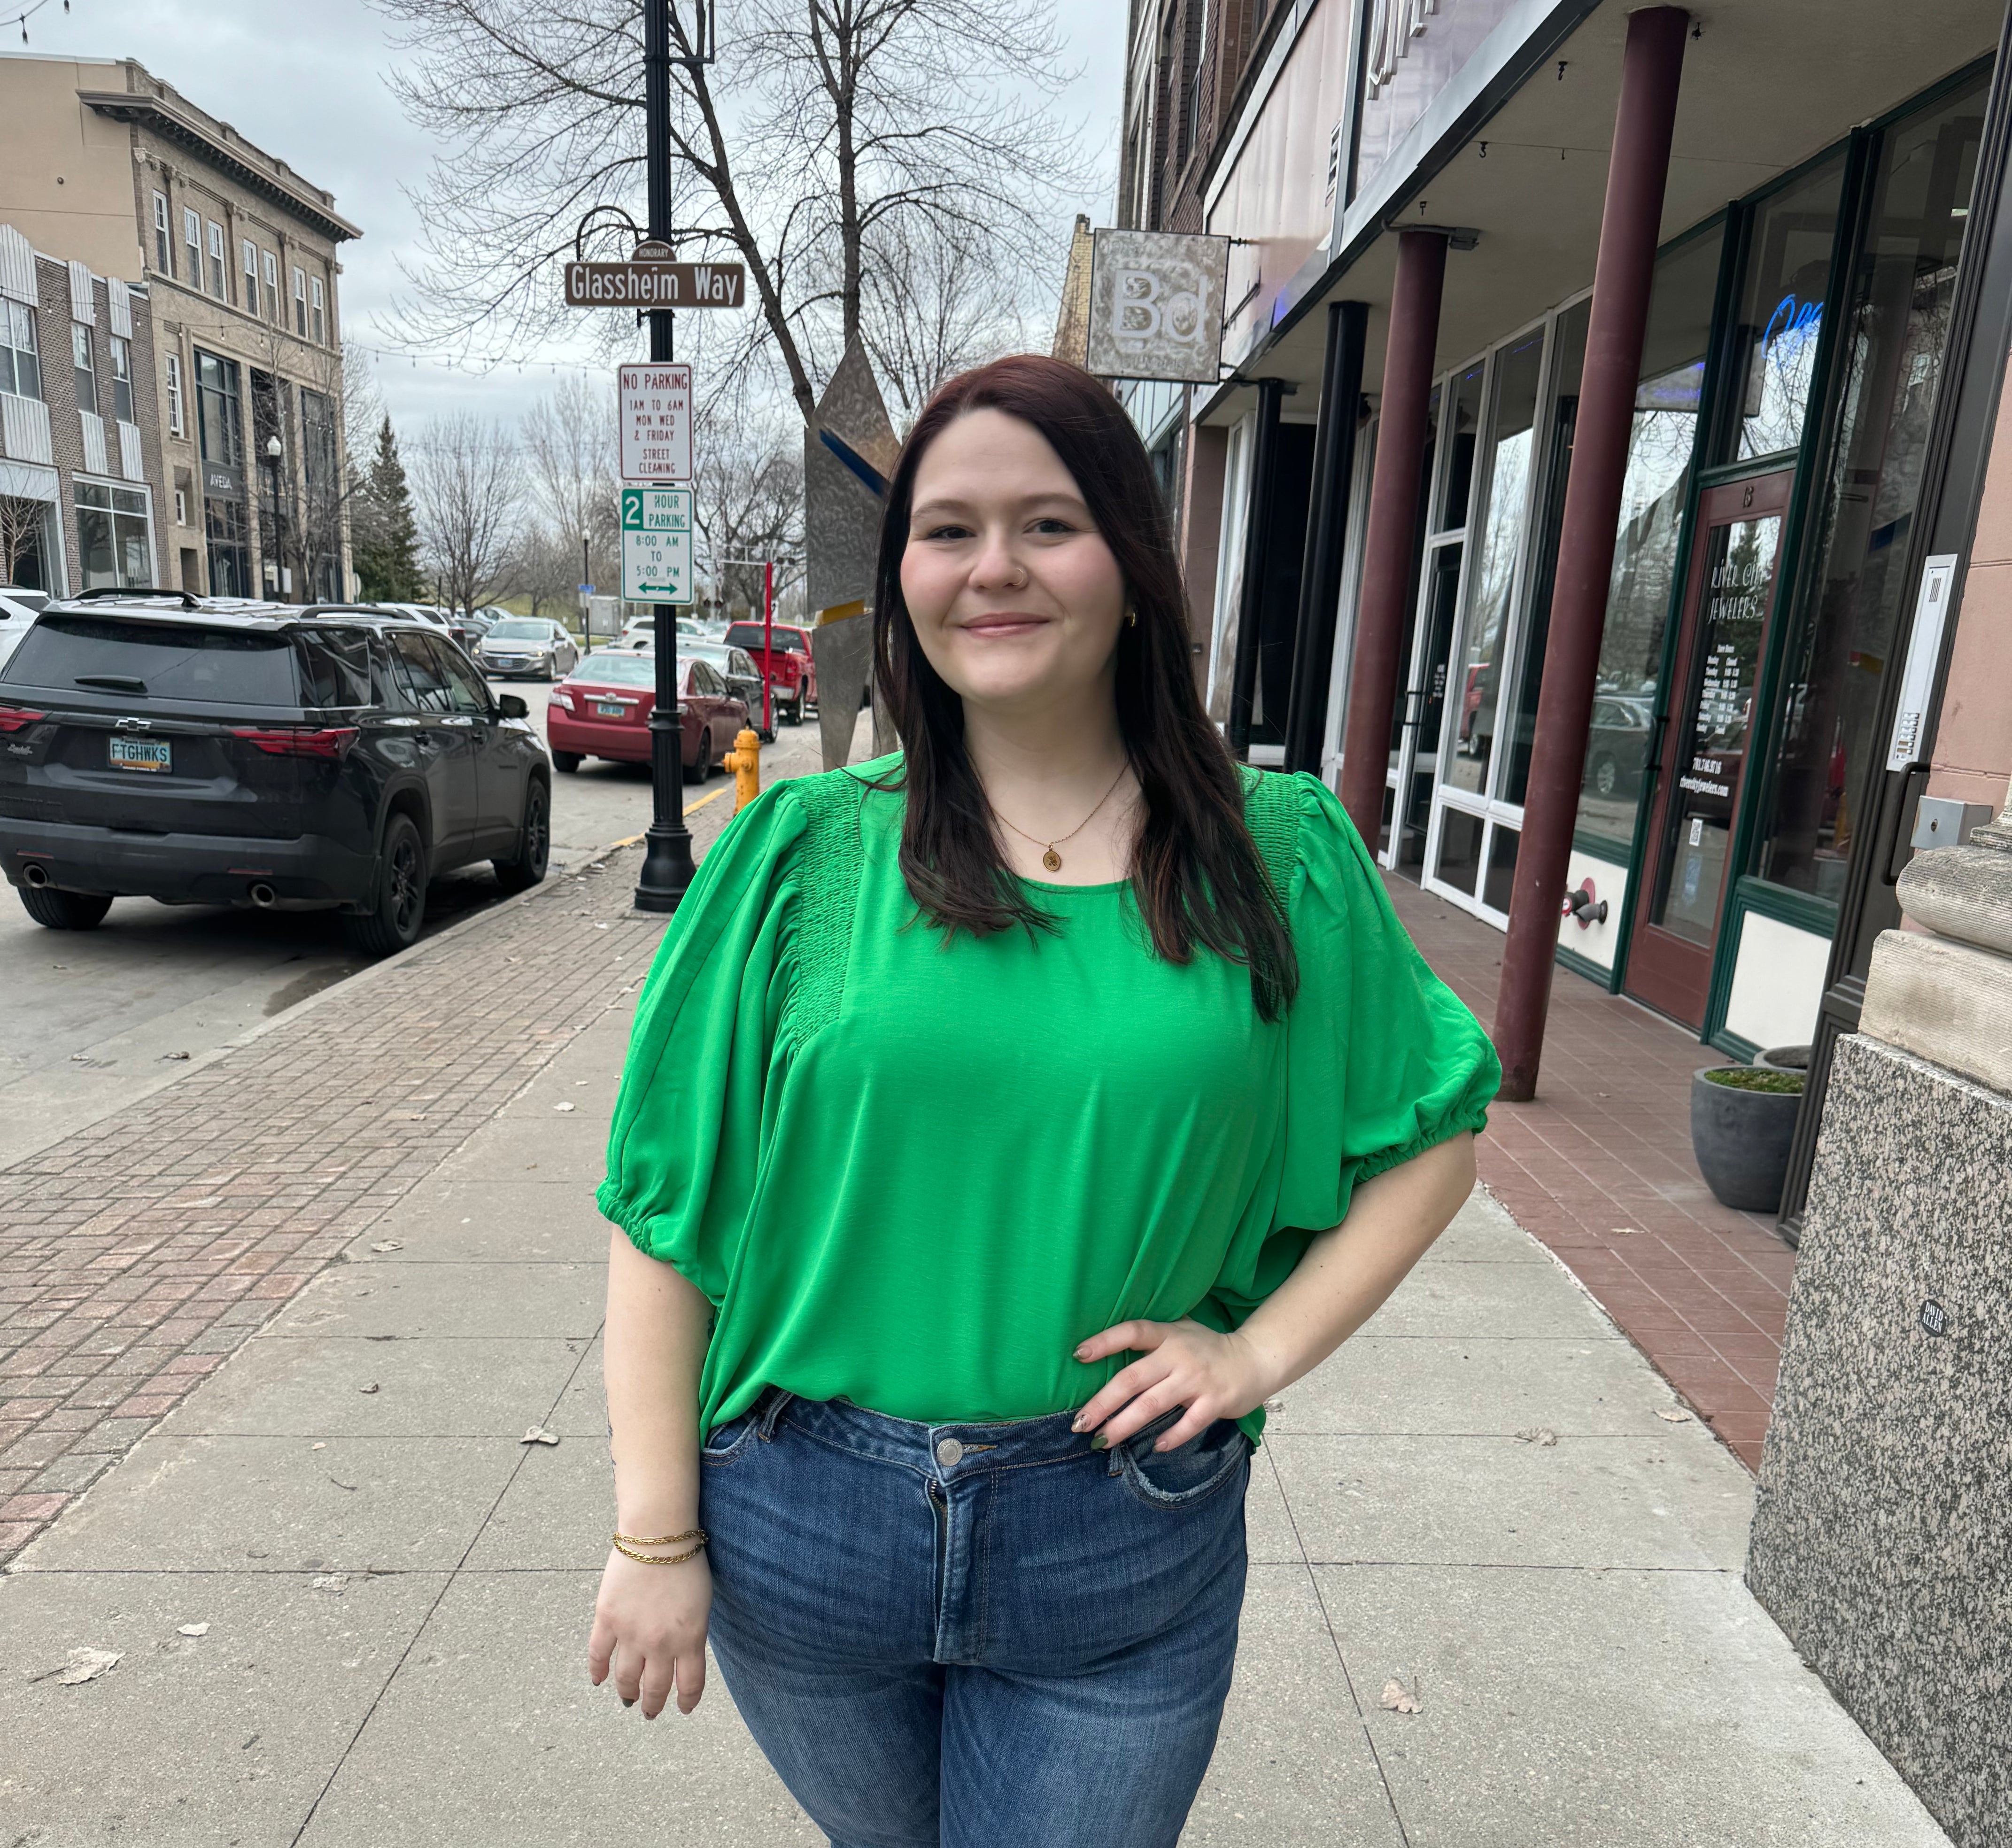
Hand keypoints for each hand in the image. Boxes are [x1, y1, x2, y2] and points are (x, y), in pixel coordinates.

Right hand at [587, 1547, 712, 1717]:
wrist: (659, 1534)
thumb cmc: (687, 1562)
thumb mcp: (703, 1603)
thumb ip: (693, 1632)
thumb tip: (683, 1652)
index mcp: (690, 1639)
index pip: (689, 1685)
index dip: (686, 1701)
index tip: (684, 1708)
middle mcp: (660, 1644)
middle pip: (656, 1688)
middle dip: (654, 1704)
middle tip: (650, 1712)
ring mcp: (631, 1633)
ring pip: (625, 1678)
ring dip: (627, 1693)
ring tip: (629, 1699)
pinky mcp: (607, 1619)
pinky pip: (598, 1654)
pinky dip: (597, 1670)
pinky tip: (599, 1680)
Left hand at [1070, 1317, 1275, 1453]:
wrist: (1255, 1358)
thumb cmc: (1207, 1348)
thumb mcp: (1180, 1332)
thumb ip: (1151, 1340)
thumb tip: (1104, 1351)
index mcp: (1168, 1334)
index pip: (1132, 1332)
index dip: (1105, 1341)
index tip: (1078, 1355)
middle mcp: (1179, 1355)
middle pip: (1132, 1378)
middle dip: (1103, 1403)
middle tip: (1080, 1423)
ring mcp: (1197, 1379)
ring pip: (1153, 1404)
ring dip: (1124, 1424)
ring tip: (1103, 1440)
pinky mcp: (1215, 1401)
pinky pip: (1189, 1423)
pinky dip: (1171, 1437)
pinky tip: (1155, 1448)